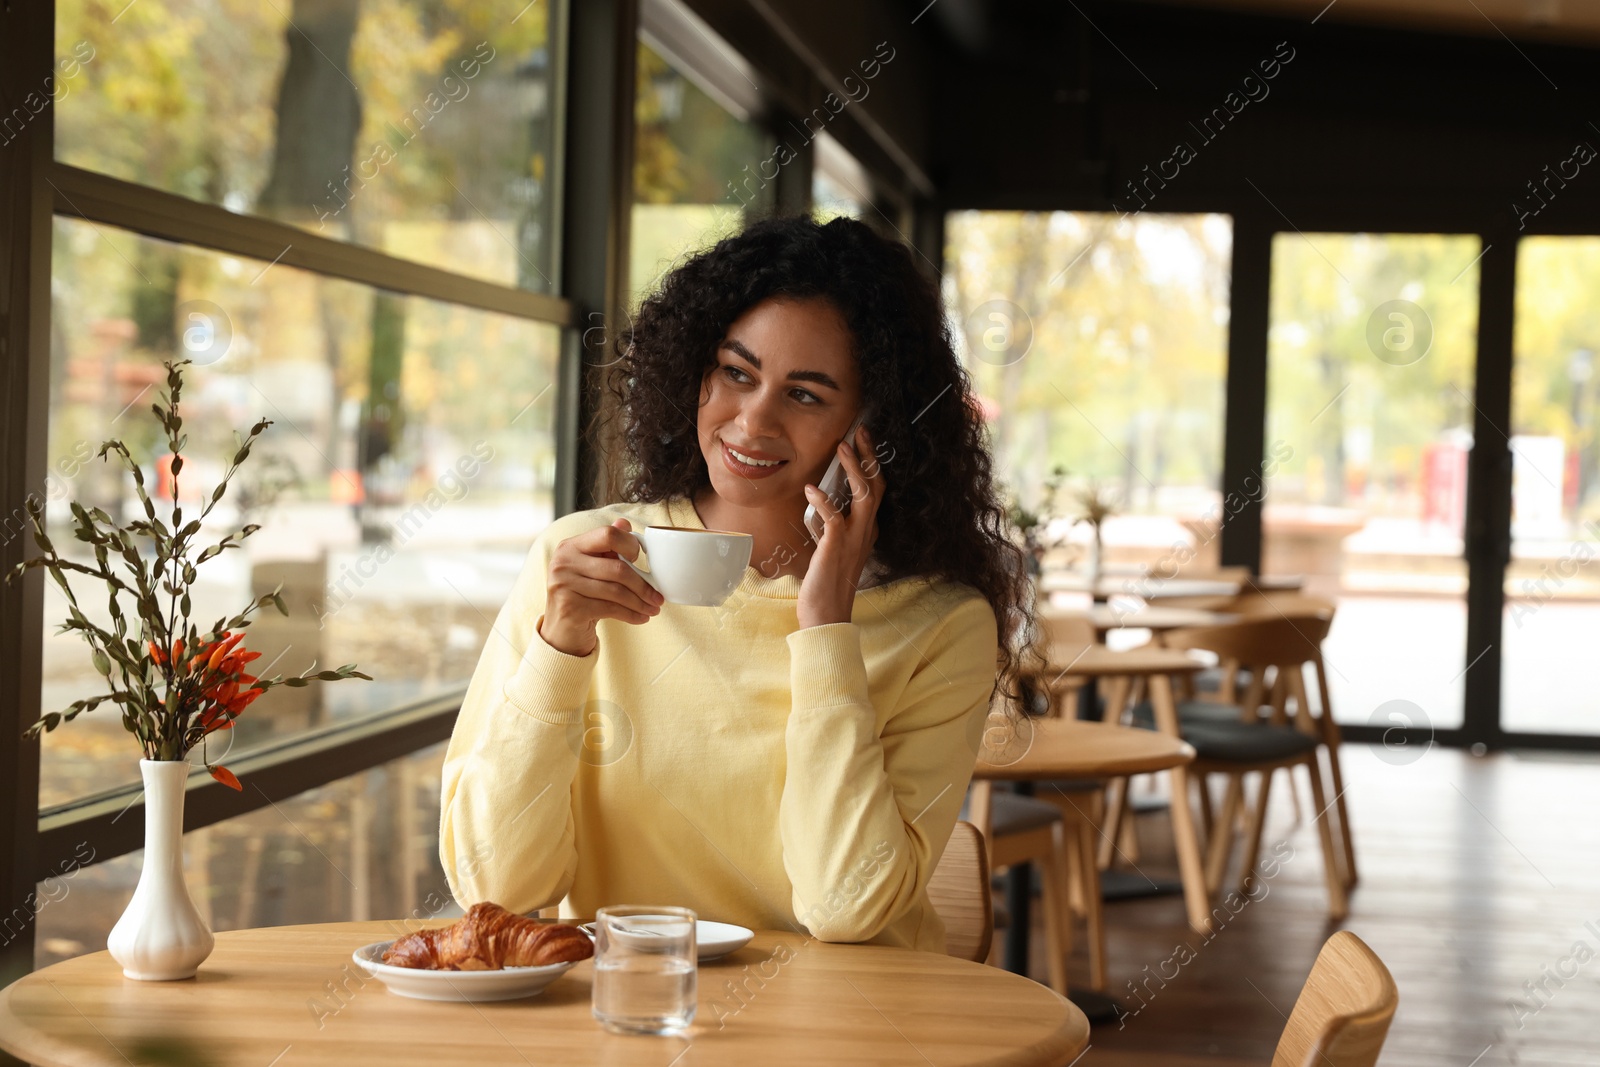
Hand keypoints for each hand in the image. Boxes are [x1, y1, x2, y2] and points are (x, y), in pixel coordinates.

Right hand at [538, 518, 663, 656]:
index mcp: (571, 546)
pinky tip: (642, 618)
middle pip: (617, 568)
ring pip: (616, 591)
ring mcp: (564, 585)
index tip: (640, 559)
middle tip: (658, 596)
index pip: (607, 534)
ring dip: (640, 602)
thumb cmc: (581, 594)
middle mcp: (564, 562)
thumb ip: (606, 545)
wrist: (561, 629)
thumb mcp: (591, 566)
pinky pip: (610, 609)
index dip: (630, 545)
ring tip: (654, 608)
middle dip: (643, 585)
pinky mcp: (570, 608)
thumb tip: (625, 523)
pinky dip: (631, 614)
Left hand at [798, 423, 884, 628]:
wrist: (826, 614)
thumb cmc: (825, 582)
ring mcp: (854, 539)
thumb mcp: (832, 547)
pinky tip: (811, 490)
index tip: (862, 441)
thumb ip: (831, 525)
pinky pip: (834, 518)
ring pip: (863, 496)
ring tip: (842, 447)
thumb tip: (819, 500)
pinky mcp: (836, 548)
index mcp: (866, 530)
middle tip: (860, 432)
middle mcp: (865, 531)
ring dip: (854, 469)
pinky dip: (823, 501)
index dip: (871, 464)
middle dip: (869, 456)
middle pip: (876, 486)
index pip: (875, 490)